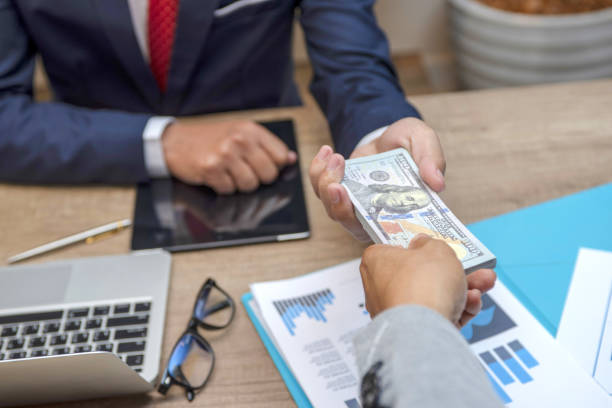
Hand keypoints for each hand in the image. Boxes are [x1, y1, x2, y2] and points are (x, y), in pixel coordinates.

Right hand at [163, 119, 296, 193]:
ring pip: (250, 185)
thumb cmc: (210, 139)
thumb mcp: (239, 133)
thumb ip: (265, 145)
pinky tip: (216, 176)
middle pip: (268, 175)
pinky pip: (230, 190)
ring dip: (240, 185)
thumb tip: (291, 159)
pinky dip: (223, 188)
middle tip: (243, 171)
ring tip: (228, 173)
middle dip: (258, 179)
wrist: (174, 141)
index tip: (264, 167)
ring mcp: (225, 154)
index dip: (275, 167)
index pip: (281, 157)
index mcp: (251, 130)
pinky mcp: (211, 168)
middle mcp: (240, 139)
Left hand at [310, 117, 444, 240]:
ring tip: (336, 159)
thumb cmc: (410, 144)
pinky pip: (320, 188)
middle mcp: (375, 214)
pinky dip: (318, 171)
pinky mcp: (339, 190)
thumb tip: (436, 182)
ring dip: (327, 185)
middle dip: (339, 205)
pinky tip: (327, 152)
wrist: (392, 136)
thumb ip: (431, 159)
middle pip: (350, 223)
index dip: (369, 226)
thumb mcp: (424, 141)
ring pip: (331, 207)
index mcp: (400, 212)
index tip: (359, 209)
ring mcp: (354, 204)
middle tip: (338, 184)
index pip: (384, 233)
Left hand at [359, 234, 495, 327]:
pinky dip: (457, 309)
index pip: (392, 250)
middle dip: (452, 271)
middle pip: (420, 275)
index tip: (431, 246)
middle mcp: (381, 288)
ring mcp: (396, 312)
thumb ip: (432, 244)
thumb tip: (423, 244)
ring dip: (463, 288)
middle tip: (471, 266)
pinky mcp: (412, 332)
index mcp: (377, 262)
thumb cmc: (422, 284)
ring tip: (485, 282)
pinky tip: (472, 302)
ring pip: (433, 296)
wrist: (423, 330)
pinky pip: (437, 316)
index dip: (414, 248)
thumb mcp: (436, 249)